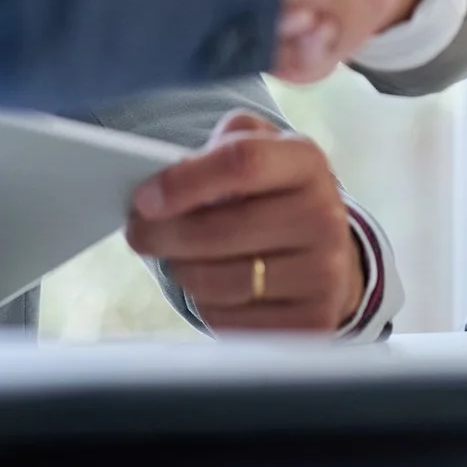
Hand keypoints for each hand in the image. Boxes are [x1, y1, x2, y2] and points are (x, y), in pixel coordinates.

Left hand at [127, 111, 363, 333]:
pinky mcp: (310, 322)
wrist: (329, 255)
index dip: (184, 181)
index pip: (242, 162)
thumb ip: (223, 144)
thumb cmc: (274, 195)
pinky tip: (207, 286)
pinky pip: (231, 319)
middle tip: (137, 232)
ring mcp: (323, 274)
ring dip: (180, 270)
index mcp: (307, 162)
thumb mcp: (262, 151)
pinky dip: (205, 305)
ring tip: (172, 257)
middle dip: (164, 234)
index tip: (144, 197)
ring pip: (220, 281)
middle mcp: (324, 217)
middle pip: (221, 230)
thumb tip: (171, 177)